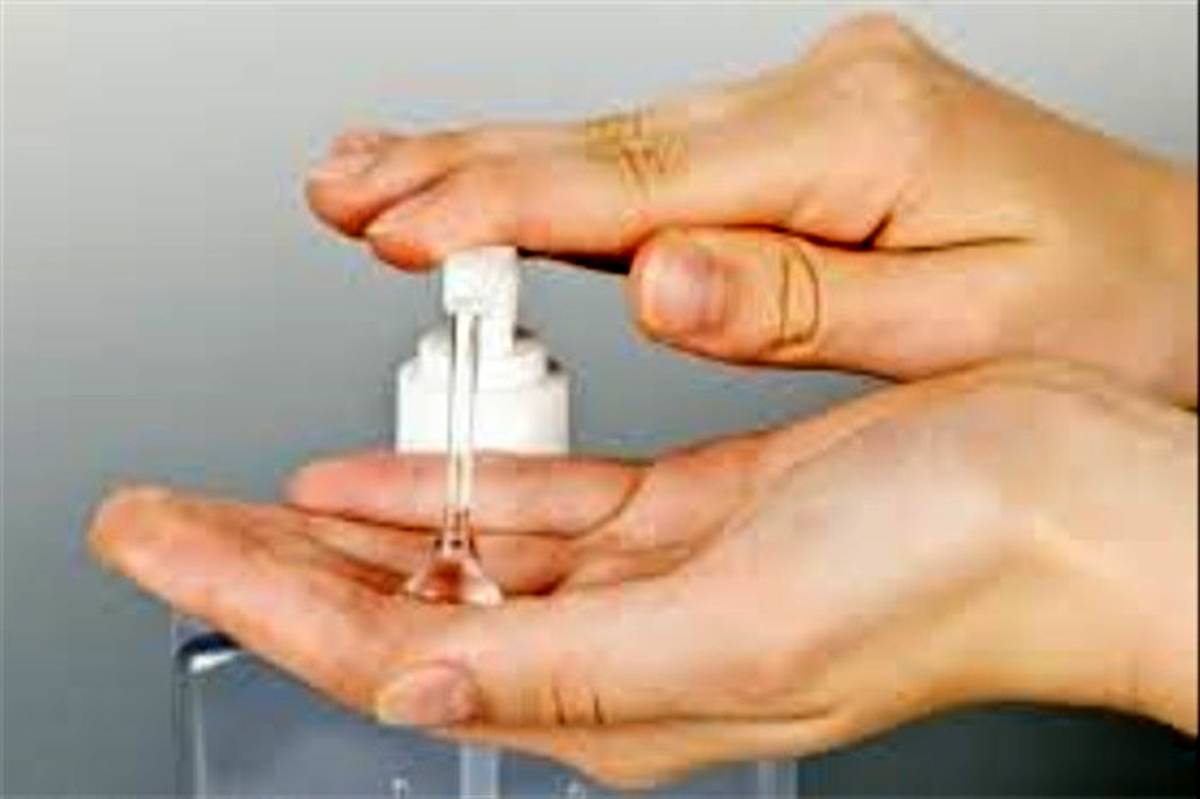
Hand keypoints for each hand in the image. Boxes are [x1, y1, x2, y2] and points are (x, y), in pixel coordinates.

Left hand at [89, 361, 1196, 786]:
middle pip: (394, 606)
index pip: (384, 649)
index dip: (255, 593)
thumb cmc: (952, 575)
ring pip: (452, 555)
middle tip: (157, 515)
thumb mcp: (742, 636)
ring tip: (241, 498)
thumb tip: (416, 681)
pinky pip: (536, 508)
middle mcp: (615, 651)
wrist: (1069, 503)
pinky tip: (382, 479)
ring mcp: (645, 581)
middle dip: (264, 561)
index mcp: (614, 699)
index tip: (157, 539)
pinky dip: (450, 491)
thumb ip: (571, 674)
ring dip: (342, 526)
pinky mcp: (686, 516)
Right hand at [305, 14, 1196, 405]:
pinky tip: (505, 182)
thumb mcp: (960, 331)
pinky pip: (657, 159)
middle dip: (465, 169)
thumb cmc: (1104, 314)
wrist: (1177, 279)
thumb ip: (796, 304)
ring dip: (495, 168)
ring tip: (383, 179)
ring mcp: (808, 111)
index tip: (402, 221)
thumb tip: (659, 281)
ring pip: (618, 146)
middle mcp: (824, 103)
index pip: (642, 182)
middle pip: (609, 145)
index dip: (506, 203)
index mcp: (861, 140)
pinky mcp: (802, 138)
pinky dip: (565, 179)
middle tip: (347, 186)